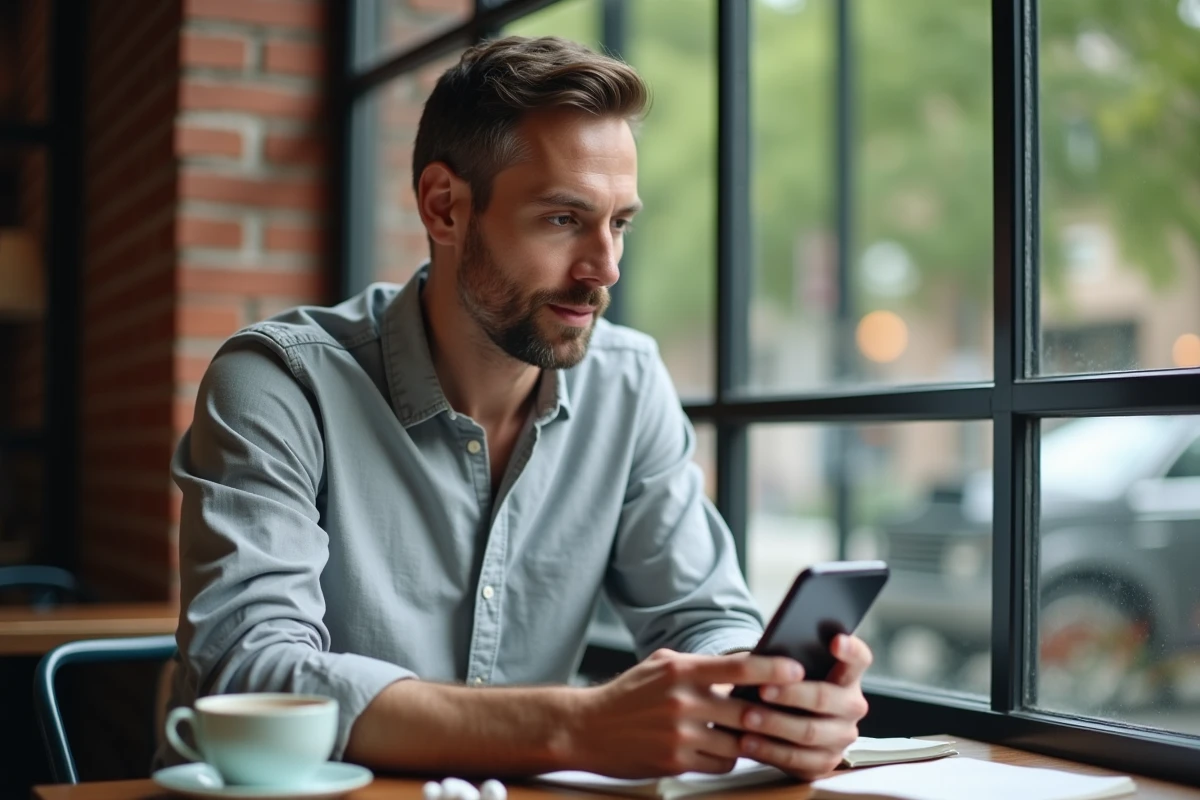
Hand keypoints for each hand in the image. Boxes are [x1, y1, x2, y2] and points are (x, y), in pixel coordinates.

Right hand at [570, 648, 803, 777]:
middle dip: (775, 714)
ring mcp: (680, 735)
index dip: (772, 668)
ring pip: (738, 742)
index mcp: (682, 671)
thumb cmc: (629, 694)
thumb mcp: (661, 665)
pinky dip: (728, 756)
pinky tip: (722, 748)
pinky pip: (721, 763)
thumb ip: (699, 664)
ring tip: (754, 731)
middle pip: (747, 711)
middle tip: (795, 710)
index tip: (797, 669)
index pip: (738, 667)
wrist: (587, 728)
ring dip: (750, 739)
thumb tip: (742, 662)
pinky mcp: (676, 762)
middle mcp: (683, 702)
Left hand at [732, 634, 872, 780]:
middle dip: (791, 694)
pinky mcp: (826, 762)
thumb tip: (768, 652)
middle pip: (825, 697)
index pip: (859, 659)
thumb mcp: (791, 666)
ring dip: (775, 724)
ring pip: (809, 732)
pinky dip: (770, 751)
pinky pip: (798, 760)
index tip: (835, 641)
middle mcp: (852, 706)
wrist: (786, 718)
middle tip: (762, 690)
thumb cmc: (786, 682)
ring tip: (747, 717)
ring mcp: (842, 736)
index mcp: (848, 676)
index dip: (850, 650)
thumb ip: (789, 658)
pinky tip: (747, 742)